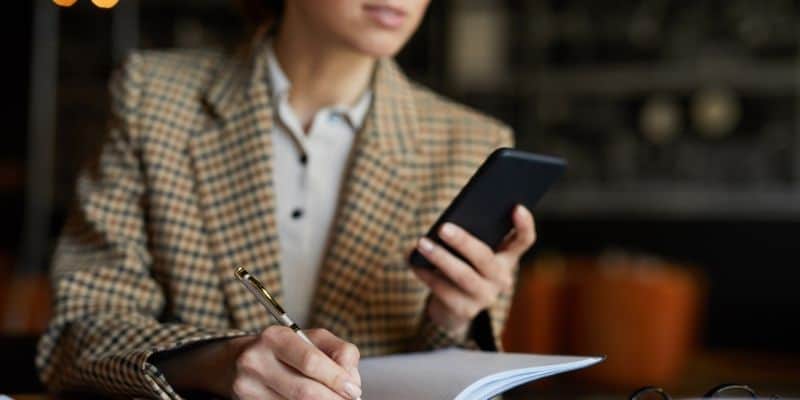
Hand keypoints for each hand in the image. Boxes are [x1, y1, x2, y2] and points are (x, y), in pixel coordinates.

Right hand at [156, 327, 361, 399]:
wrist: (238, 362)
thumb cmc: (287, 350)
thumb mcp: (313, 339)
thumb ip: (339, 351)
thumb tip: (351, 379)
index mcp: (275, 337)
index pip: (310, 361)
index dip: (336, 378)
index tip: (353, 389)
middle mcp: (255, 361)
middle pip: (304, 391)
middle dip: (332, 399)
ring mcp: (247, 387)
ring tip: (332, 399)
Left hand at [411, 205, 535, 337]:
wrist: (453, 308)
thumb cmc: (461, 266)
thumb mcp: (468, 252)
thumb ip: (467, 236)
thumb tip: (444, 224)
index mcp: (507, 257)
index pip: (524, 240)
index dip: (524, 225)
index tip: (517, 207)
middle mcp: (502, 278)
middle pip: (485, 258)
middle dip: (463, 242)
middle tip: (443, 228)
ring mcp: (485, 296)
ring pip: (463, 276)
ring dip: (440, 258)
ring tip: (422, 243)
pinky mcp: (466, 310)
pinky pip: (444, 290)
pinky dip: (426, 274)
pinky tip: (414, 262)